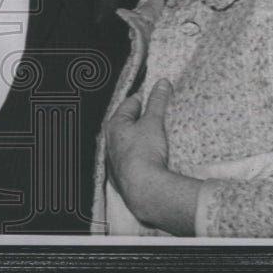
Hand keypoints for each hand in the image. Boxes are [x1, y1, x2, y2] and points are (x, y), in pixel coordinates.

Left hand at [105, 80, 171, 206]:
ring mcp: (116, 159)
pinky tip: (154, 158)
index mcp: (114, 124)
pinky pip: (134, 160)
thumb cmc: (144, 154)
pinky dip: (143, 157)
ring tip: (160, 138)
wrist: (145, 188)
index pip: (130, 103)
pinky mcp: (123, 175)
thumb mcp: (154, 122)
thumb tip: (161, 85)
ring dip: (143, 139)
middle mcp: (110, 141)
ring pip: (130, 143)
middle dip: (145, 119)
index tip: (157, 96)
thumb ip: (157, 101)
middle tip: (162, 117)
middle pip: (129, 123)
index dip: (145, 98)